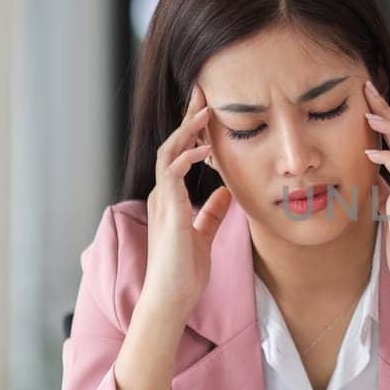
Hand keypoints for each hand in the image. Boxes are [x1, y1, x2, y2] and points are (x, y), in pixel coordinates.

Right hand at [142, 85, 231, 321]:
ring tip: (206, 110)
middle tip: (204, 91)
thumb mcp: (205, 233)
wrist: (171, 298)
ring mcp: (163, 200)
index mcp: (171, 197)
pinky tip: (207, 147)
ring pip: (170, 152)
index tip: (209, 109)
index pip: (181, 153)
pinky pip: (173, 173)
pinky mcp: (169, 211)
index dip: (194, 131)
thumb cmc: (185, 271)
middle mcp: (163, 193)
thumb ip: (213, 212)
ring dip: (188, 130)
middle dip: (188, 118)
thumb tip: (226, 192)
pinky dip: (188, 156)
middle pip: (173, 144)